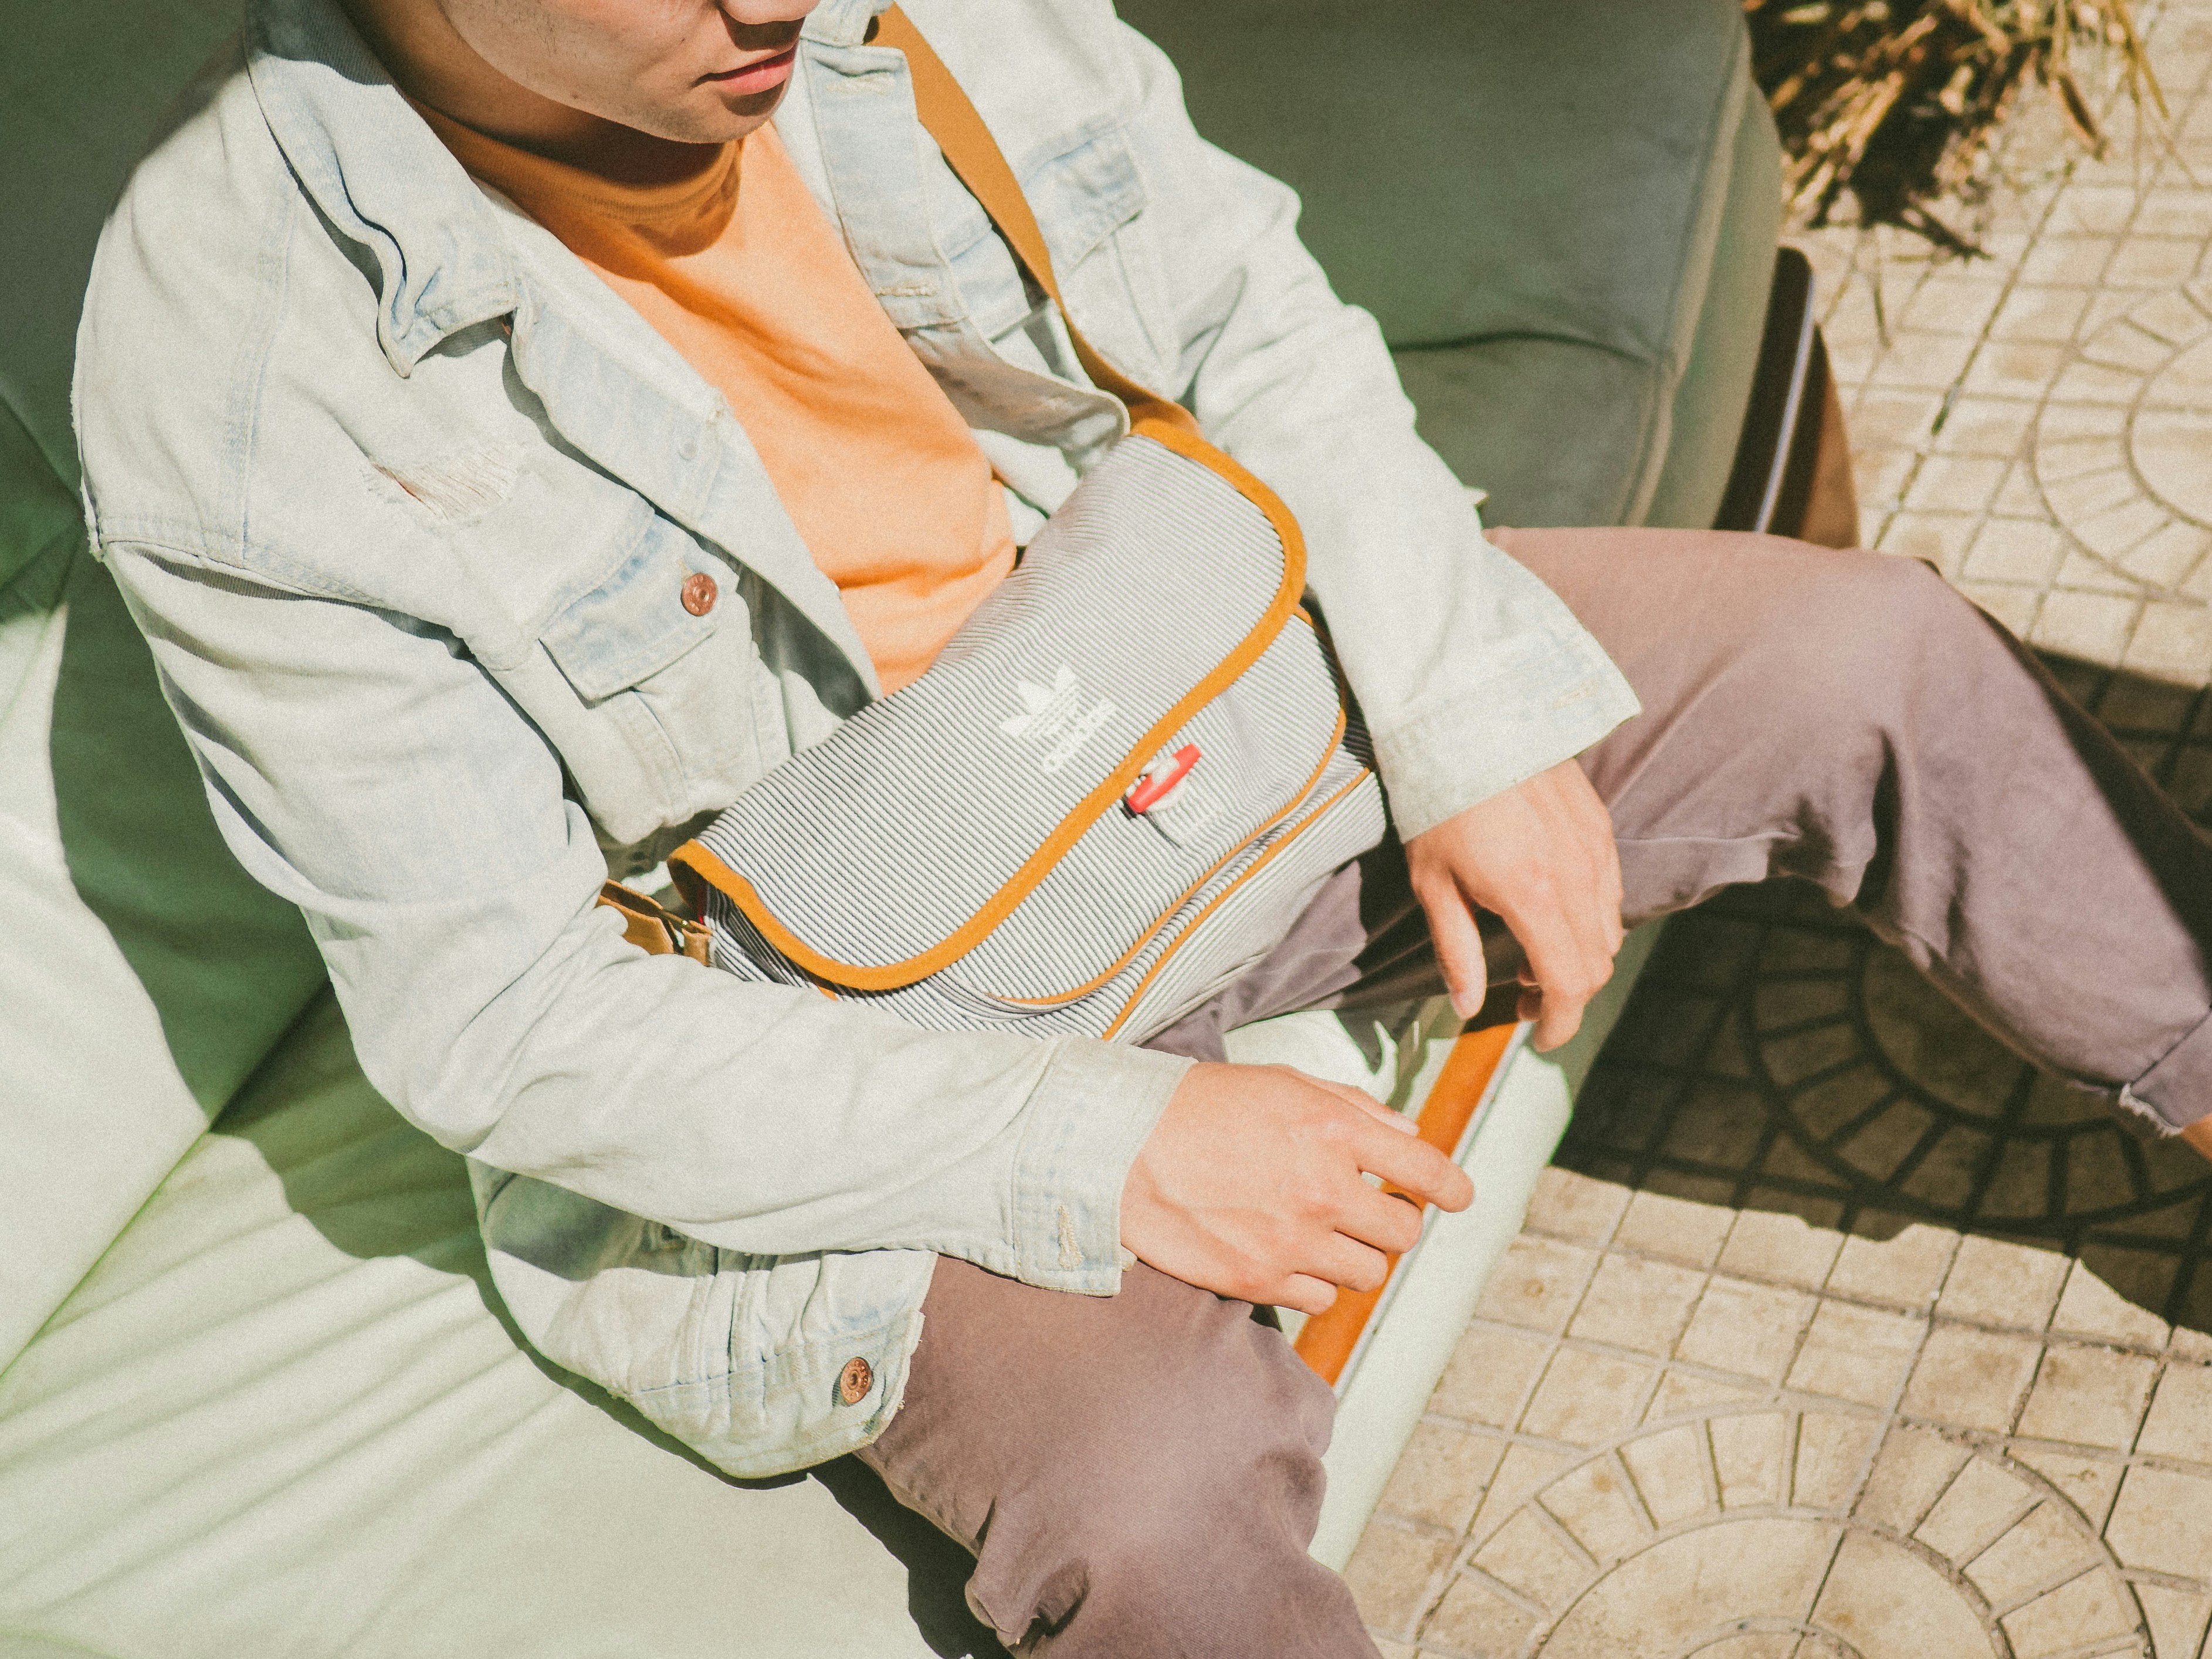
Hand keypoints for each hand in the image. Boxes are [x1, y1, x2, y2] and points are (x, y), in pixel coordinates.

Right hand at [1121, 1062, 1474, 1315]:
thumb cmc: (1200, 1105)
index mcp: (1334, 1130)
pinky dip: (1314, 1282)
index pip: (1425, 1169)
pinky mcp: (1260, 1279)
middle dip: (1394, 1221)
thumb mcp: (1282, 1083)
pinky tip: (1286, 1255)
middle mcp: (1324, 1189)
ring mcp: (1294, 1241)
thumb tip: (1407, 1131)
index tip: (1458, 1196)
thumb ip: (1353, 1106)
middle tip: (1369, 1211)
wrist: (1121, 1148)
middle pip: (1403, 1231)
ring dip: (1355, 1255)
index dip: (1452, 1187)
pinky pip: (1320, 1298)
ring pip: (1367, 1273)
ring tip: (1319, 1233)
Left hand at [1405, 758, 1623, 1051]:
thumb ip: (1457, 950)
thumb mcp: (1433, 884)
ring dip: (1580, 958)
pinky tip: (1551, 911)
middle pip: (1598, 964)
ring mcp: (1595, 849)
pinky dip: (1590, 919)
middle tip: (1525, 999)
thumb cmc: (1438, 802)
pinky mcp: (1599, 826)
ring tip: (1533, 957)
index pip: (1570, 984)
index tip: (1541, 1040)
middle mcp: (1577, 877)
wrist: (1467, 720)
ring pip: (1610, 930)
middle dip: (1567, 996)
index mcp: (1533, 897)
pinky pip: (1610, 891)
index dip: (1562, 1024)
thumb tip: (1470, 1006)